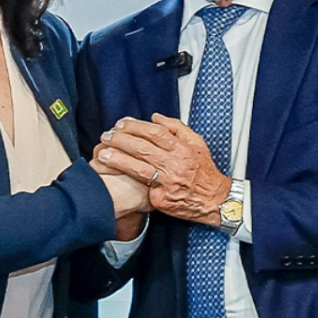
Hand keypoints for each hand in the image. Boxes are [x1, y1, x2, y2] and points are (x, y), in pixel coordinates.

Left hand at [94, 114, 232, 225]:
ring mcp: (168, 182)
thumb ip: (176, 128)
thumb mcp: (197, 143)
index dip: (135, 127)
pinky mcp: (162, 198)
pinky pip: (141, 188)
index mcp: (182, 149)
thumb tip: (155, 118)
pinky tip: (113, 176)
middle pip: (142, 148)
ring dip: (117, 160)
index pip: (154, 133)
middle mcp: (175, 164)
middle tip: (107, 136)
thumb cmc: (204, 171)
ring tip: (102, 154)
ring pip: (138, 168)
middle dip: (121, 140)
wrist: (215, 200)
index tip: (122, 124)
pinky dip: (126, 181)